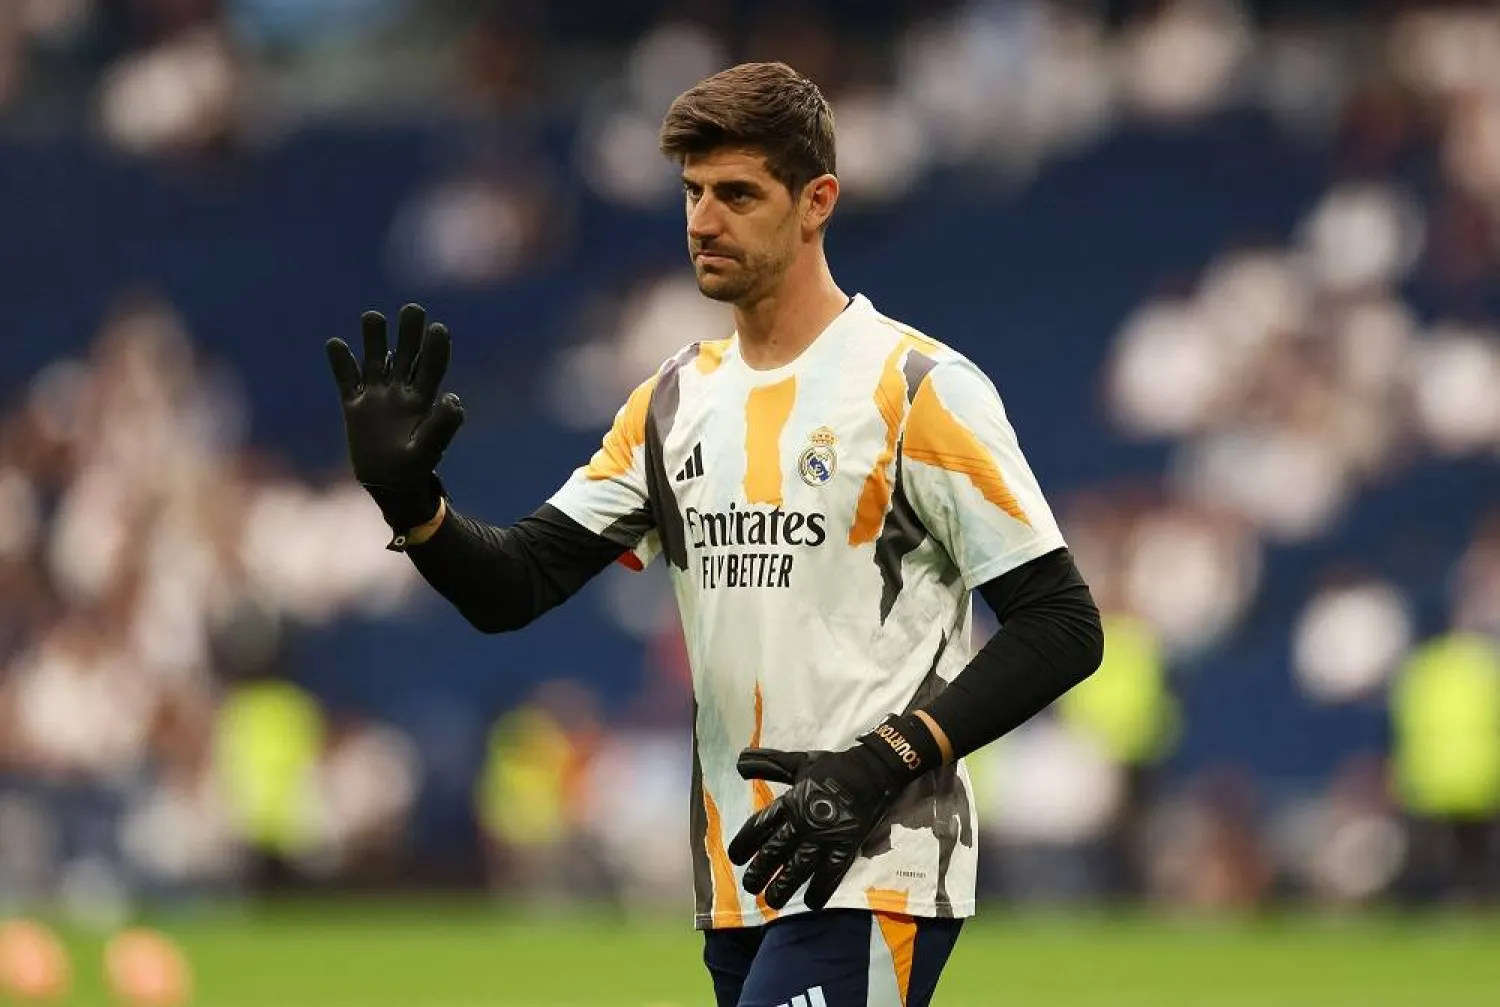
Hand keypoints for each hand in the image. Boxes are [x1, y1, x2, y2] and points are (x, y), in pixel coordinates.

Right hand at [327, 304, 463, 533]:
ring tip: (373, 316)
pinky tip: (336, 343)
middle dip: (409, 333)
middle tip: (413, 309)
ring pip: (375, 361)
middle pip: (406, 356)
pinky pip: (346, 380)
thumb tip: (453, 398)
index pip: (431, 367)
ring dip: (374, 339)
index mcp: (422, 400)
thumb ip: (442, 426)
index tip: (438, 328)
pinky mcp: (354, 406)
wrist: (389, 485)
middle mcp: (400, 393)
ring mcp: (376, 397)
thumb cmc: (413, 469)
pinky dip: (341, 363)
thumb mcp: (429, 450)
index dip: (435, 348)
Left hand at [727, 713, 939, 910]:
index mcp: (790, 801)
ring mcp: (825, 836)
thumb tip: (739, 764)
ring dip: (783, 887)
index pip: (759, 826)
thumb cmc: (834, 767)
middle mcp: (803, 821)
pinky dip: (821, 890)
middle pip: (774, 852)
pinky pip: (831, 874)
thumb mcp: (798, 762)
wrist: (873, 770)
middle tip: (750, 886)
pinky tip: (811, 903)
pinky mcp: (846, 846)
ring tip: (771, 901)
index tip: (735, 858)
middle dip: (759, 872)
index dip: (744, 843)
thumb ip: (769, 764)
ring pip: (798, 868)